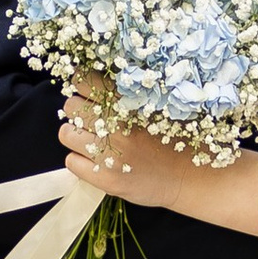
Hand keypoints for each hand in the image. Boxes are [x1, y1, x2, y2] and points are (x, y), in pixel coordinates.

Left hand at [57, 95, 240, 218]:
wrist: (191, 176)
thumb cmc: (175, 137)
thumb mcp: (157, 105)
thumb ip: (128, 93)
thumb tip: (95, 80)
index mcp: (128, 101)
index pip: (83, 80)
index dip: (81, 83)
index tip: (87, 90)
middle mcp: (116, 125)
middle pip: (70, 106)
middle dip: (77, 110)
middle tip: (91, 118)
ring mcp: (110, 153)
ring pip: (66, 134)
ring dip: (75, 135)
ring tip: (91, 139)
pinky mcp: (106, 179)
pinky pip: (71, 162)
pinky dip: (79, 160)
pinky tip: (95, 159)